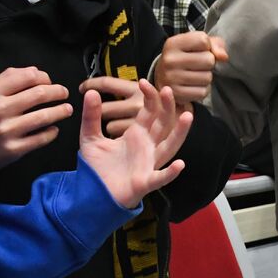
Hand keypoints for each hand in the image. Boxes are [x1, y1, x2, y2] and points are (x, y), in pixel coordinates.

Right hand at [0, 67, 72, 169]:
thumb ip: (9, 79)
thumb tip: (36, 72)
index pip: (29, 76)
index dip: (45, 77)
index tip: (49, 81)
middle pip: (40, 94)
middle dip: (58, 92)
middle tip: (64, 93)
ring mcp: (6, 130)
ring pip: (44, 116)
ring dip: (61, 111)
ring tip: (67, 109)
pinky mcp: (12, 149)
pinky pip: (40, 139)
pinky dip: (51, 132)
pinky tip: (53, 130)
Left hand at [79, 81, 192, 207]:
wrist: (92, 194)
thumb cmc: (97, 167)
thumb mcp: (90, 137)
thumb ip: (91, 116)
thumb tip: (90, 92)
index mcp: (137, 135)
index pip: (149, 112)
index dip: (150, 97)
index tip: (143, 82)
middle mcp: (147, 147)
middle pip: (163, 124)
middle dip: (166, 107)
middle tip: (167, 89)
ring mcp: (148, 164)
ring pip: (169, 147)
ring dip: (179, 132)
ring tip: (187, 116)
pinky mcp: (144, 182)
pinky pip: (160, 177)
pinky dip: (170, 173)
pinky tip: (179, 165)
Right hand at [155, 31, 227, 106]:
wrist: (164, 76)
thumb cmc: (186, 57)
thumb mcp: (198, 45)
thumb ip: (215, 45)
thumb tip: (223, 57)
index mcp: (173, 43)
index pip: (203, 40)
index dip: (207, 46)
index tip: (198, 50)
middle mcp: (169, 60)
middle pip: (208, 60)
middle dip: (208, 63)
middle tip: (198, 65)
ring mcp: (171, 78)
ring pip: (207, 78)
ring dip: (206, 77)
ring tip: (195, 75)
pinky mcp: (176, 94)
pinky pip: (202, 92)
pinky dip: (202, 90)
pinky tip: (193, 86)